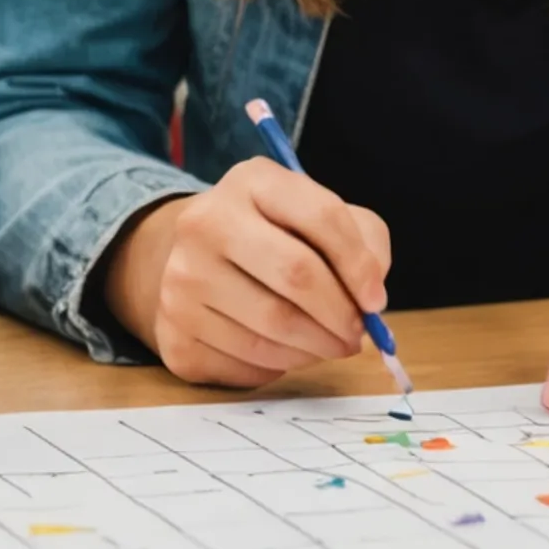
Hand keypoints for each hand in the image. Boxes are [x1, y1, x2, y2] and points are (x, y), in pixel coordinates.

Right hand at [103, 159, 391, 387]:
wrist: (196, 260)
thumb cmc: (275, 236)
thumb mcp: (319, 215)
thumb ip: (363, 242)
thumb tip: (371, 298)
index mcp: (251, 181)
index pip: (321, 217)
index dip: (358, 265)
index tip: (375, 301)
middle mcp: (205, 223)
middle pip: (295, 275)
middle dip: (340, 314)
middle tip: (357, 335)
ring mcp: (181, 280)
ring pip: (271, 330)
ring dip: (316, 348)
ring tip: (328, 344)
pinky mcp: (173, 334)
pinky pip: (245, 364)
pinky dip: (280, 367)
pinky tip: (286, 351)